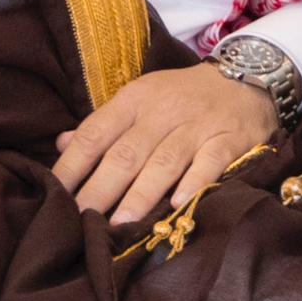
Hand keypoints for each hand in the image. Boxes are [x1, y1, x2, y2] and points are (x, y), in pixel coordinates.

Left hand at [56, 65, 281, 226]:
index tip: (53, 195)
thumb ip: (104, 125)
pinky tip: (178, 204)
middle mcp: (164, 111)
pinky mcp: (230, 139)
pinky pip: (210, 162)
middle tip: (81, 221)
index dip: (73, 166)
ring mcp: (198, 126)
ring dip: (142, 194)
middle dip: (101, 189)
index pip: (96, 134)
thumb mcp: (141, 98)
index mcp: (135, 100)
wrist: (248, 77)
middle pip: (126, 153)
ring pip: (165, 161)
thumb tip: (62, 146)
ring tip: (121, 223)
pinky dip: (194, 183)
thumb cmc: (185, 95)